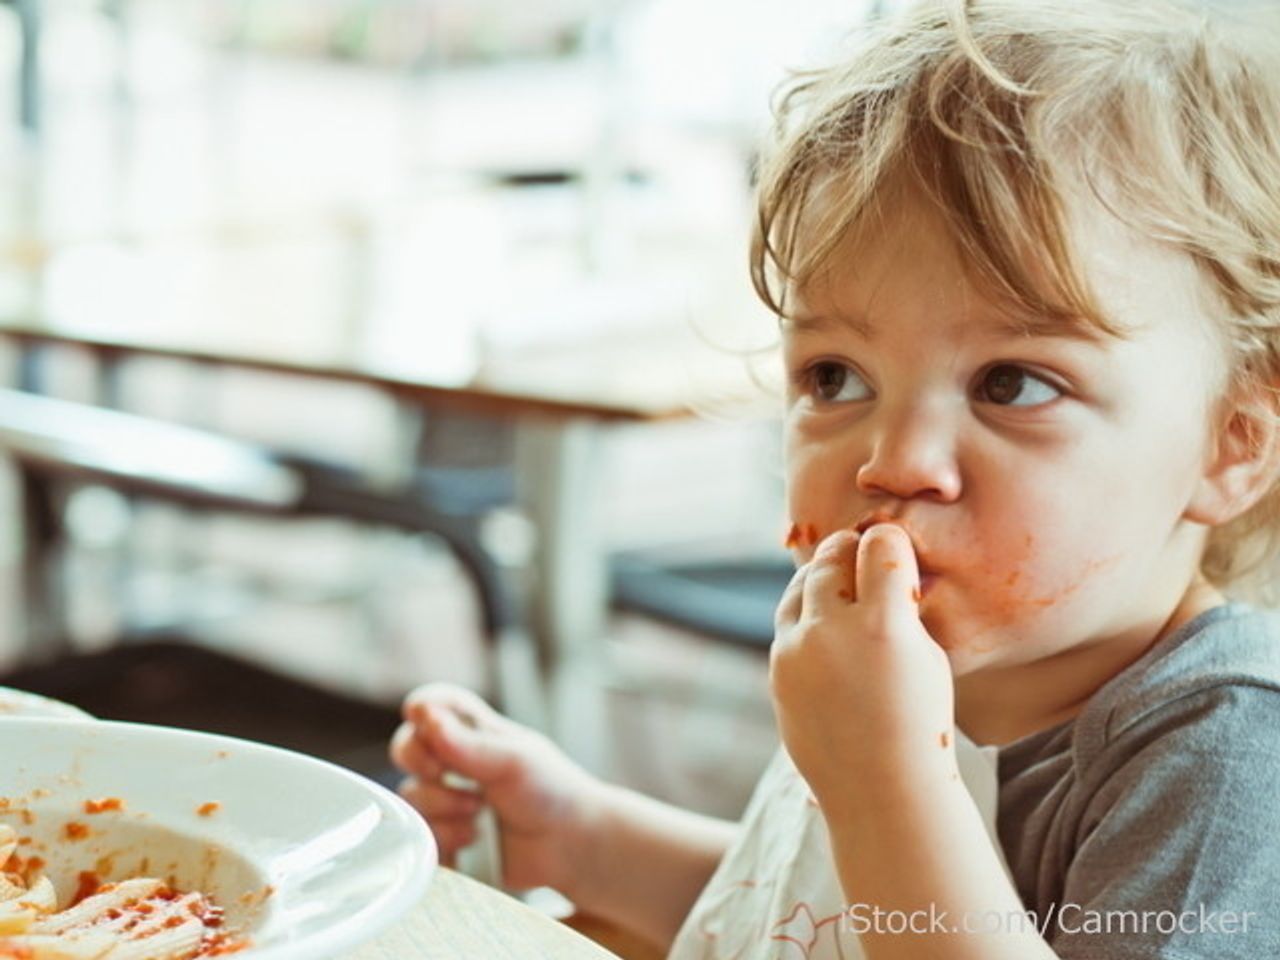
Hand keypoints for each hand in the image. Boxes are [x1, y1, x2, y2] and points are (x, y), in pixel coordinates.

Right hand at [390, 683, 604, 893]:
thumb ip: (468, 743)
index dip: (421, 708)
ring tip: (479, 816)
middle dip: (424, 764)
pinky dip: (443, 838)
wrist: (571, 847)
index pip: (433, 704)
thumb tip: (424, 716)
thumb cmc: (552, 791)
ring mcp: (447, 802)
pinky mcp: (444, 839)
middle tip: (450, 776)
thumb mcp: (514, 760)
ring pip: (411, 798)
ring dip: (442, 807)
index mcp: (473, 731)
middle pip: (407, 748)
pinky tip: (473, 840)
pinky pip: (419, 837)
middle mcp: (454, 763)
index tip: (420, 716)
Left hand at [769, 524, 956, 811]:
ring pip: (801, 586)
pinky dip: (806, 616)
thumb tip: (886, 571)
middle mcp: (833, 633)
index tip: (892, 546)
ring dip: (820, 577)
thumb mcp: (928, 658)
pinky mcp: (777, 670)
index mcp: (884, 627)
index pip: (879, 547)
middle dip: (848, 549)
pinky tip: (826, 624)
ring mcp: (796, 652)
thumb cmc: (919, 722)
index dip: (888, 541)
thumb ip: (903, 611)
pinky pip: (788, 623)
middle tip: (859, 549)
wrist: (879, 790)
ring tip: (838, 581)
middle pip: (832, 557)